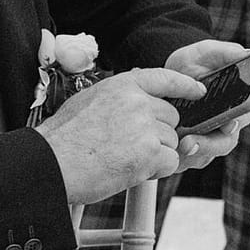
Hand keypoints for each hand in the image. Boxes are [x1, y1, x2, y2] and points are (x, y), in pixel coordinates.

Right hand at [35, 66, 207, 204]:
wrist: (49, 164)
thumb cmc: (62, 139)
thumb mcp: (88, 101)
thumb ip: (118, 96)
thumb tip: (138, 91)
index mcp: (123, 85)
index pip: (164, 78)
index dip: (185, 85)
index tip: (199, 90)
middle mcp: (138, 102)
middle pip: (171, 118)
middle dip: (158, 134)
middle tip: (128, 147)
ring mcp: (145, 126)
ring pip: (171, 141)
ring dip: (155, 155)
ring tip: (122, 159)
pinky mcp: (149, 152)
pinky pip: (170, 161)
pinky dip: (156, 171)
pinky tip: (130, 170)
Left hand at [164, 39, 249, 167]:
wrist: (166, 80)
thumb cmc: (190, 65)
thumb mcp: (205, 53)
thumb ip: (226, 52)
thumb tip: (249, 53)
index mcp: (236, 103)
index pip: (243, 116)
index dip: (236, 122)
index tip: (228, 124)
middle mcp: (225, 125)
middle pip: (225, 142)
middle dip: (209, 146)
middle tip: (190, 143)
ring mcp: (208, 140)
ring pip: (206, 156)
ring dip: (192, 155)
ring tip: (177, 147)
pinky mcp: (191, 152)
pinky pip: (188, 162)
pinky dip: (178, 160)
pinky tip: (168, 152)